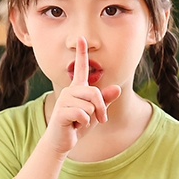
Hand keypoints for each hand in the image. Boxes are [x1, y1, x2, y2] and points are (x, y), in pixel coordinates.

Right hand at [44, 36, 120, 155]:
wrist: (62, 141)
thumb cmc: (78, 125)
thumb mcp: (96, 113)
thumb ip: (106, 100)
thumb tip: (118, 88)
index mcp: (78, 88)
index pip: (81, 67)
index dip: (81, 53)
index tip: (81, 38)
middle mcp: (69, 90)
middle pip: (95, 92)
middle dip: (101, 108)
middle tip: (98, 119)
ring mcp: (64, 100)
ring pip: (90, 105)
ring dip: (91, 117)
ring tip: (81, 122)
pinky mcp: (61, 111)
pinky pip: (83, 114)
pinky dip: (84, 123)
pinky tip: (74, 125)